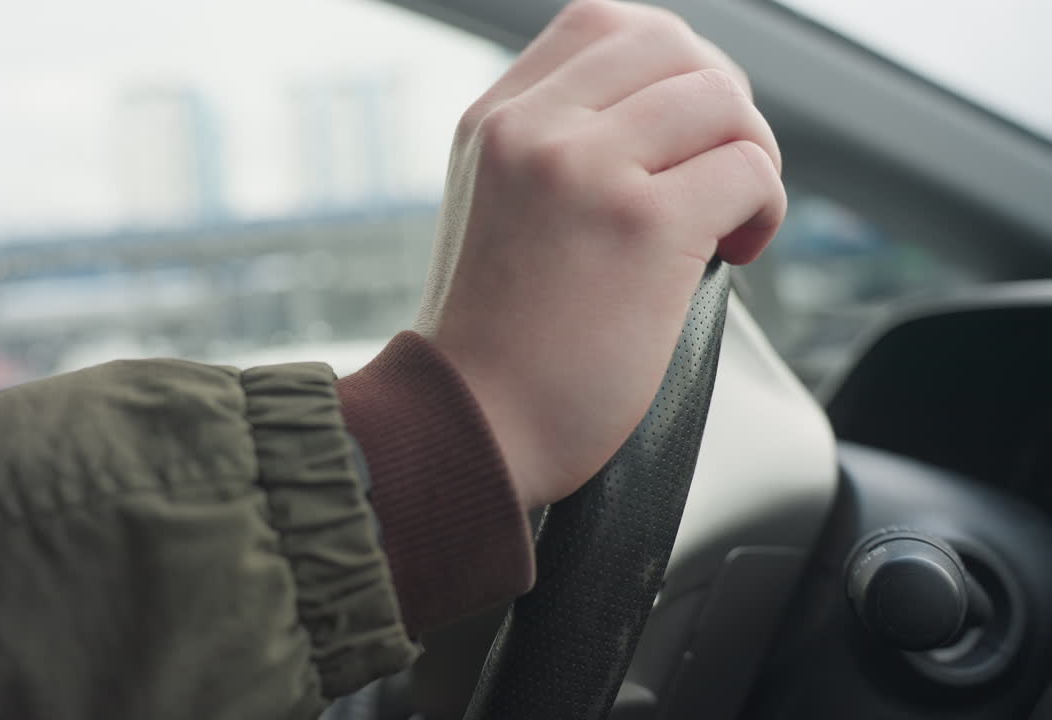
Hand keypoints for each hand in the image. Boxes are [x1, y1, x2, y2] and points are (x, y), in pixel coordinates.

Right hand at [415, 0, 785, 509]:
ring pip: (722, 100)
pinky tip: (734, 251)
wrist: (471, 427)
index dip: (669, 63)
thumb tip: (666, 117)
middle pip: (674, 46)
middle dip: (721, 104)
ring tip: (729, 217)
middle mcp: (533, 130)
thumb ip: (552, 148)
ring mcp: (585, 170)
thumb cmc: (495, 341)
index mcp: (494, 121)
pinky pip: (749, 170)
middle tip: (718, 171)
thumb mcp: (493, 209)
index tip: (684, 127)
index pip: (604, 24)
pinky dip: (764, 208)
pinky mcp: (642, 226)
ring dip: (750, 156)